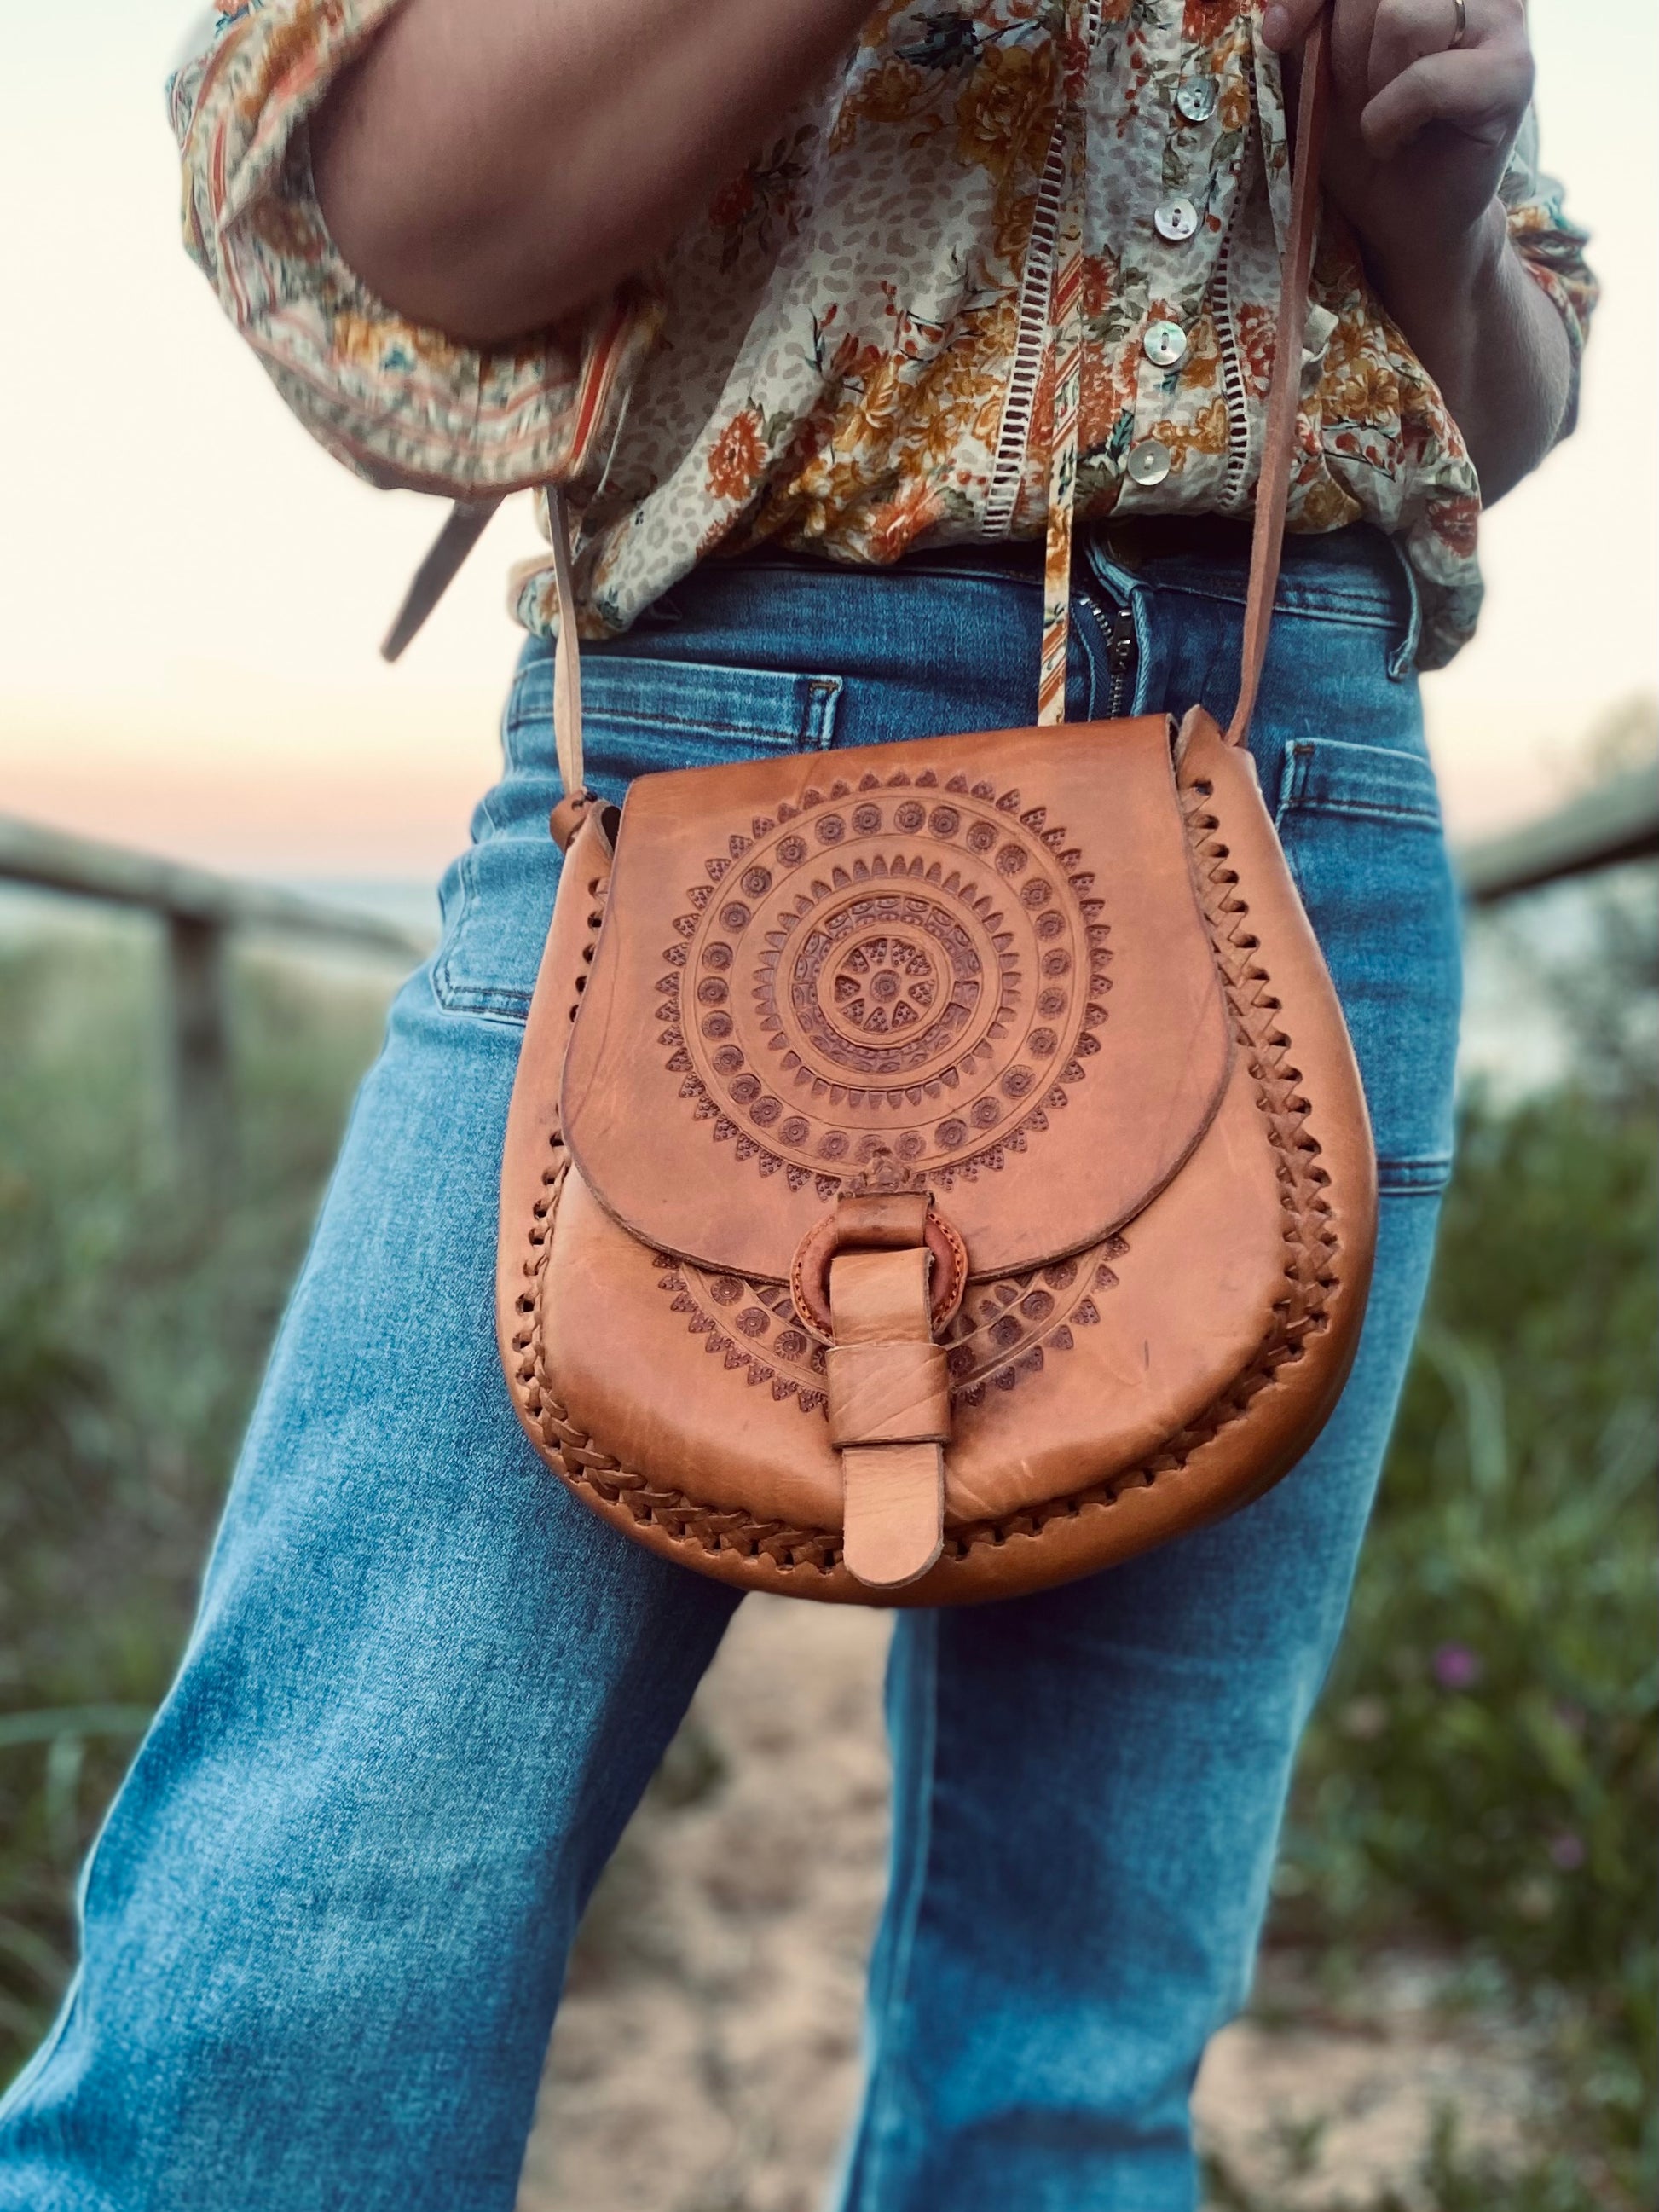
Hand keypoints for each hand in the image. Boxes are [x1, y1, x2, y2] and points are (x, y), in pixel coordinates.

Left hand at [1263, 0, 1534, 285]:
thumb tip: (1278, 19)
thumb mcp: (1319, 73)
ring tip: (1385, 121)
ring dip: (1371, 87)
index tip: (1278, 35)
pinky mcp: (1513, 73)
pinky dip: (1391, 119)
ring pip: (1401, 17)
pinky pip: (1426, 79)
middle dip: (1345, 52)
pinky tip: (1399, 140)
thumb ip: (1310, 26)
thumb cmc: (1365, 138)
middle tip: (1360, 101)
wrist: (1406, 217)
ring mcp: (1503, 18)